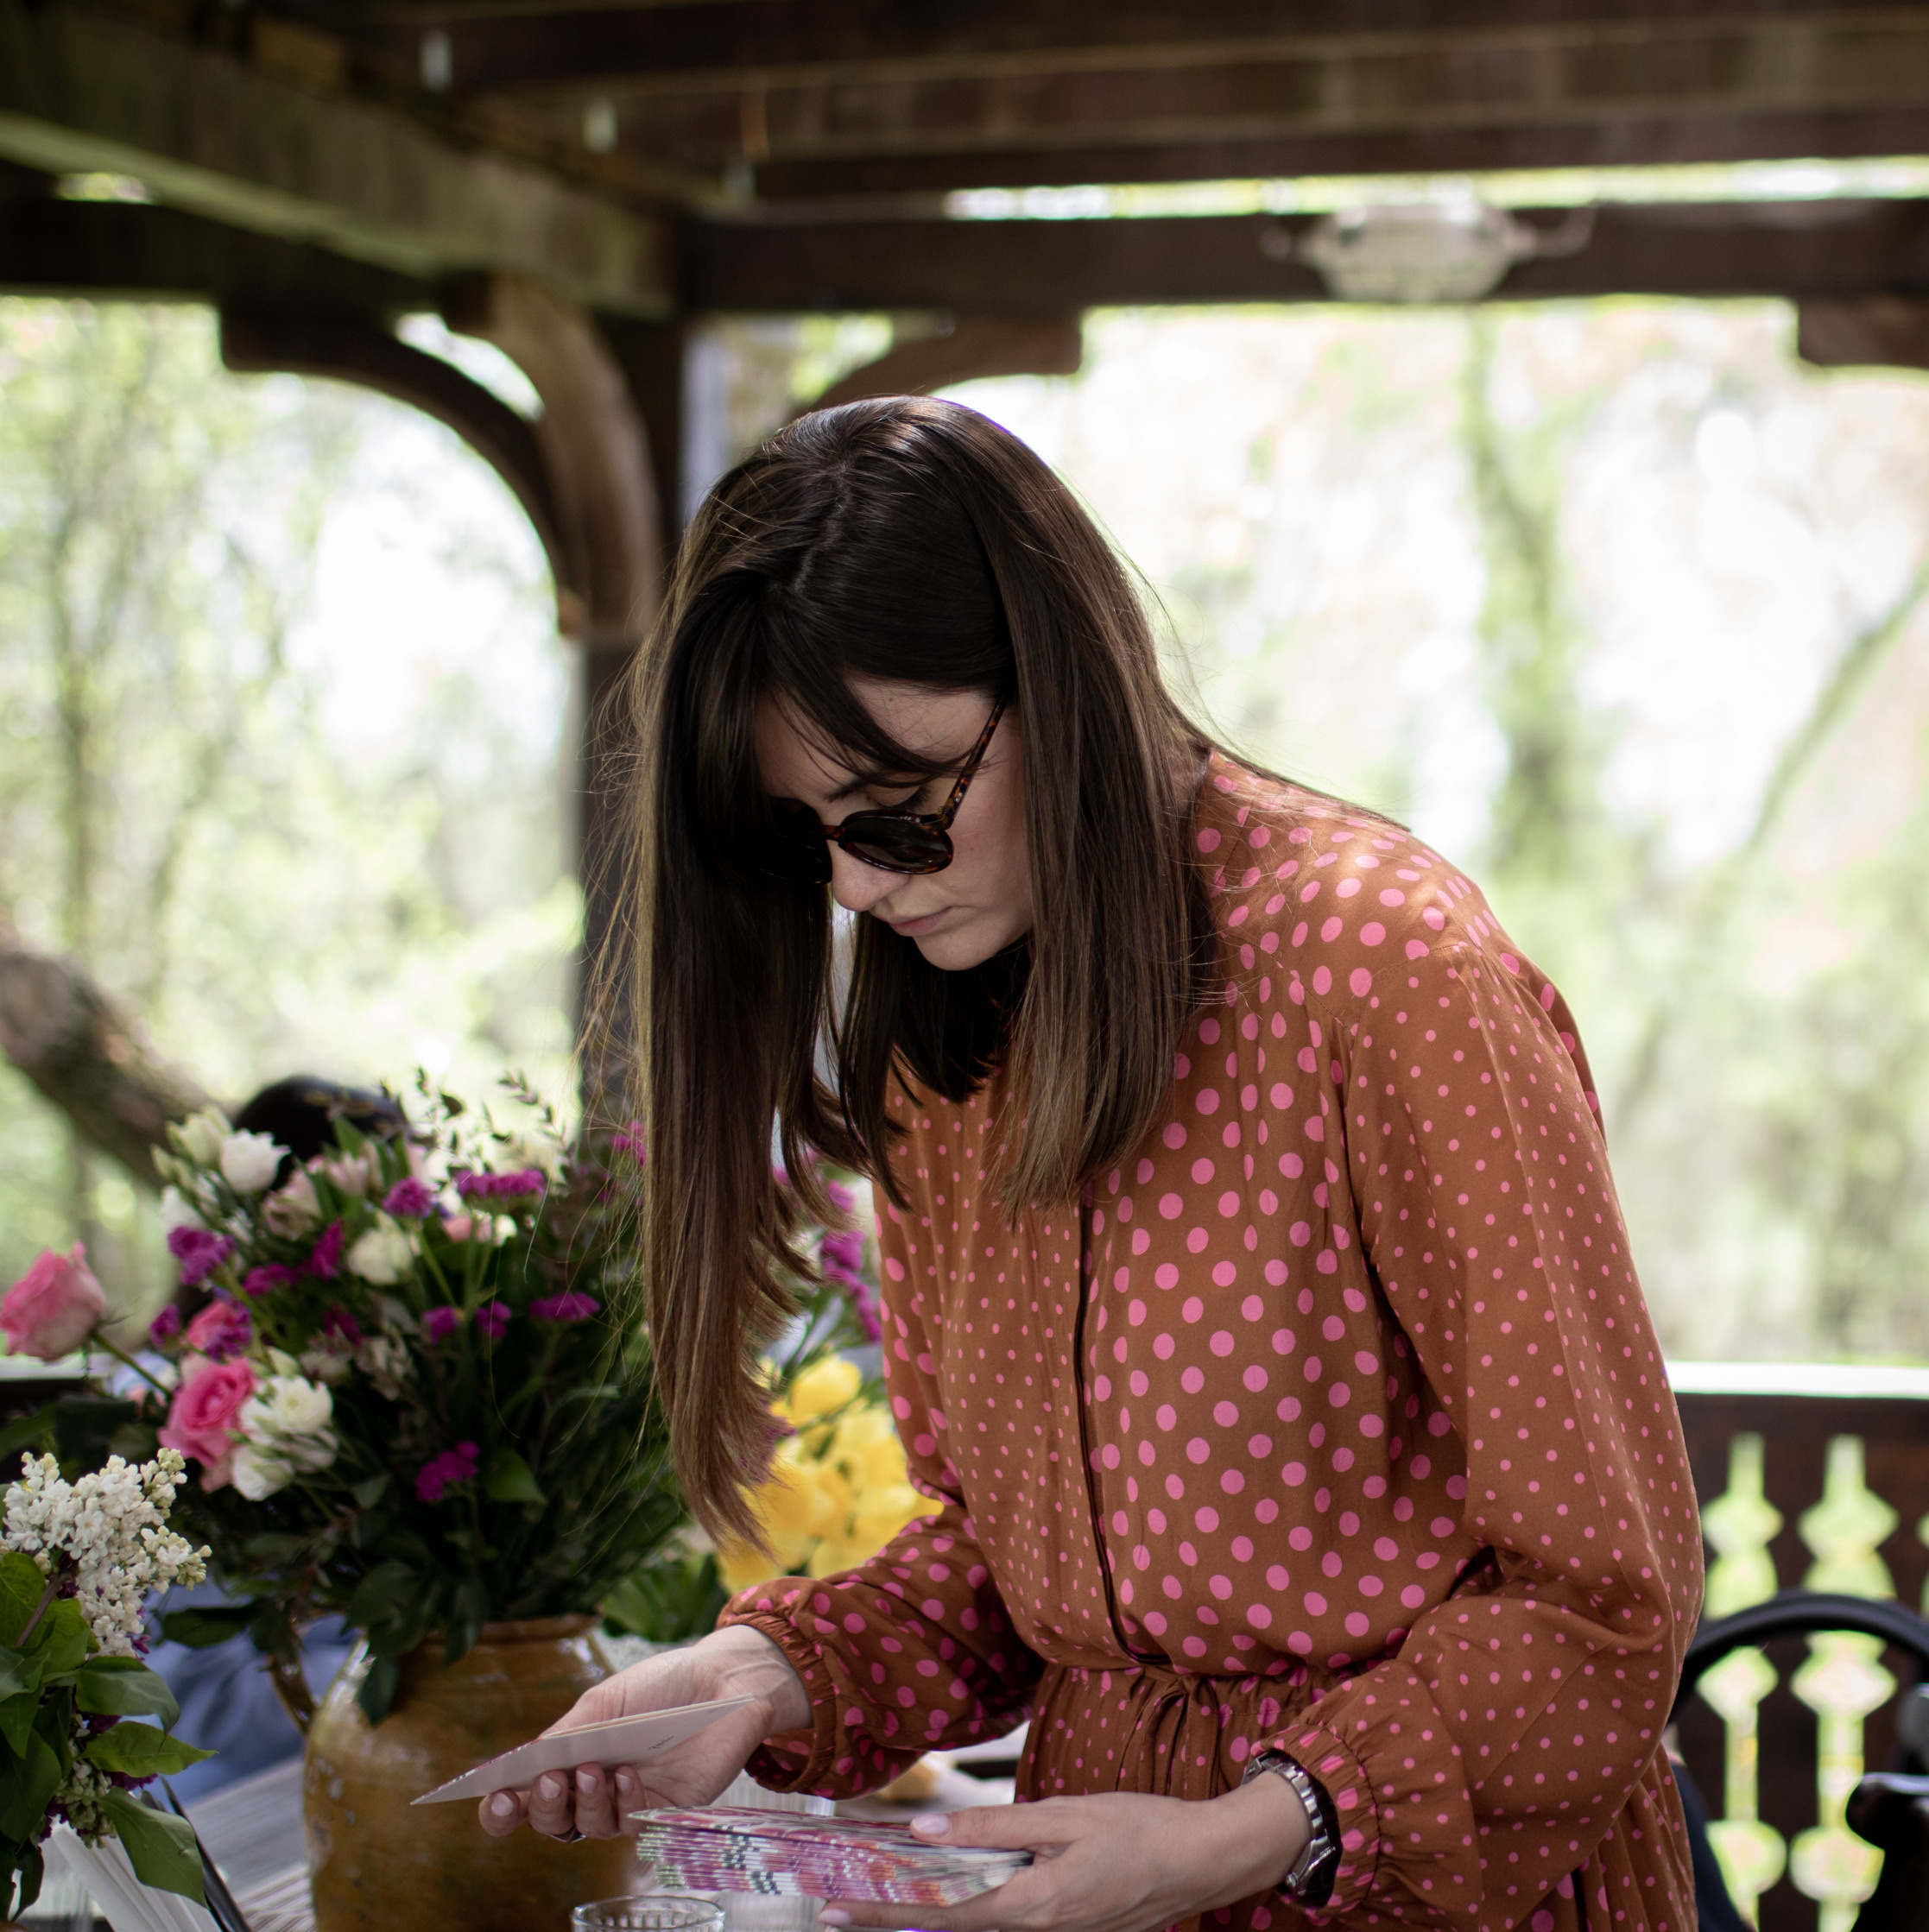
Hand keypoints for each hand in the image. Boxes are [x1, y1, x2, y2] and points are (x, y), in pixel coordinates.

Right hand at [477, 1624, 809, 1843]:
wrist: (722, 1681)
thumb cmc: (661, 1686)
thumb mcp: (607, 1700)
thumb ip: (568, 1733)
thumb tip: (525, 1762)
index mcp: (573, 1759)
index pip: (528, 1796)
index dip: (505, 1808)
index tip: (493, 1801)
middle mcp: (596, 1788)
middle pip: (554, 1821)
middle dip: (544, 1807)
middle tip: (550, 1780)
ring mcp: (629, 1804)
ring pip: (590, 1827)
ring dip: (586, 1804)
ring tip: (593, 1771)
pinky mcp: (665, 1813)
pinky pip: (634, 1824)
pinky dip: (625, 1802)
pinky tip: (627, 1776)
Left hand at [818, 1781, 1310, 1931]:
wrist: (1203, 1860)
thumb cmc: (1139, 1829)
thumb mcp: (1063, 1816)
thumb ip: (994, 1825)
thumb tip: (929, 1828)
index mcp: (1031, 1906)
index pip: (939, 1914)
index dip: (882, 1912)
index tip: (834, 1910)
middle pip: (950, 1927)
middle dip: (892, 1916)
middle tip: (836, 1908)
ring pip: (976, 1924)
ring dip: (929, 1911)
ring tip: (877, 1892)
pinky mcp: (1066, 1929)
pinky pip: (1005, 1919)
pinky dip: (970, 1904)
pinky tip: (951, 1882)